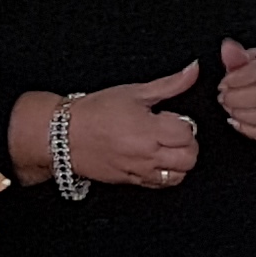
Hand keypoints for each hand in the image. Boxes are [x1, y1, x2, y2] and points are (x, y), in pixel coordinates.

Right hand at [68, 63, 201, 188]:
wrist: (63, 134)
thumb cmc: (95, 112)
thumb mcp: (134, 92)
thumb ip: (169, 84)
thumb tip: (193, 71)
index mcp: (150, 129)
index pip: (188, 133)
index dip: (184, 123)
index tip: (172, 118)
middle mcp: (147, 153)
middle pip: (189, 158)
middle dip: (188, 145)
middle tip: (174, 134)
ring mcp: (139, 170)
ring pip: (178, 175)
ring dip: (179, 162)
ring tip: (167, 148)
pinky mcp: (130, 181)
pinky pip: (159, 185)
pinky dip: (165, 175)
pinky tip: (157, 161)